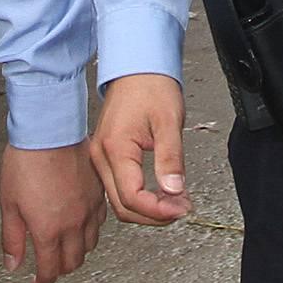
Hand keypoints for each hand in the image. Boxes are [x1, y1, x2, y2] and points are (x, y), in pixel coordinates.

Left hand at [0, 144, 104, 282]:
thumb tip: (13, 264)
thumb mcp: (9, 204)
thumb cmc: (26, 161)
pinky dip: (89, 232)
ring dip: (76, 253)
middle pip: (72, 262)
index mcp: (49, 230)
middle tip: (49, 269)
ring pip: (89, 245)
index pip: (50, 270)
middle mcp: (73, 224)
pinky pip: (99, 223)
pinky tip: (81, 225)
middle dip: (59, 270)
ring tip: (64, 250)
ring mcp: (89, 209)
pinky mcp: (98, 194)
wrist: (49, 132)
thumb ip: (13, 238)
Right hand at [86, 73, 189, 225]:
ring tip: (175, 202)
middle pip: (123, 207)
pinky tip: (160, 193)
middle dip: (154, 215)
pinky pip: (118, 188)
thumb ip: (171, 159)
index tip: (181, 208)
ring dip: (147, 209)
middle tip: (181, 208)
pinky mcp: (106, 156)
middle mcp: (101, 156)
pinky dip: (139, 198)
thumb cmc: (151, 86)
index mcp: (115, 148)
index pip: (132, 197)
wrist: (137, 67)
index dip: (158, 210)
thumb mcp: (169, 122)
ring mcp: (100, 158)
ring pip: (119, 201)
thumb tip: (174, 191)